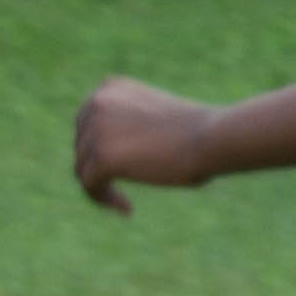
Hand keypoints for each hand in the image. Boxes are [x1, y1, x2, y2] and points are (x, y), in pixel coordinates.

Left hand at [73, 77, 214, 213]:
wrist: (214, 138)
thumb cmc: (202, 133)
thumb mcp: (157, 117)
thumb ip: (131, 125)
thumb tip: (116, 154)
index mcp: (111, 87)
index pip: (87, 123)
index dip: (98, 149)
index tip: (121, 169)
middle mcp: (97, 102)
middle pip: (81, 146)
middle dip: (97, 169)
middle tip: (119, 190)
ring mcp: (97, 129)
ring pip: (82, 168)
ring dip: (101, 187)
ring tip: (125, 203)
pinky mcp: (103, 157)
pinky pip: (90, 185)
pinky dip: (104, 200)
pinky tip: (128, 209)